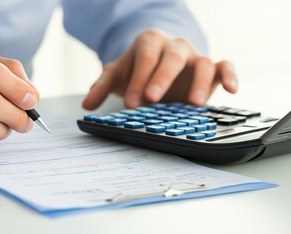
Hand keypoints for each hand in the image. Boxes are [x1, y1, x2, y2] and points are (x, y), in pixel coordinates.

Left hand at [83, 29, 237, 109]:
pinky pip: (225, 66)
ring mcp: (195, 57)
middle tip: (153, 100)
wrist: (156, 63)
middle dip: (162, 78)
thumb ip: (101, 86)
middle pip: (173, 57)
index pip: (145, 58)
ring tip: (193, 104)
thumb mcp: (117, 74)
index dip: (139, 79)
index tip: (131, 102)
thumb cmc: (136, 68)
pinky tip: (232, 90)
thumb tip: (86, 105)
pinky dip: (231, 76)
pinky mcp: (212, 69)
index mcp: (149, 43)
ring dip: (201, 82)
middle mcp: (174, 47)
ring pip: (204, 62)